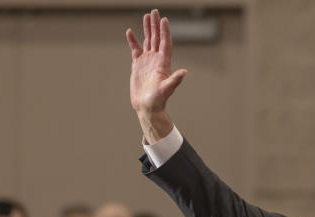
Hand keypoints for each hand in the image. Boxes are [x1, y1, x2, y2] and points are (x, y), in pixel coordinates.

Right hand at [126, 9, 186, 140]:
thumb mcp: (167, 90)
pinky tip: (130, 32)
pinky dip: (133, 41)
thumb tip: (184, 72)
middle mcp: (156, 60)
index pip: (165, 43)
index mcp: (164, 63)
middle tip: (155, 11)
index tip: (164, 19)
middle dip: (156, 25)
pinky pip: (135, 49)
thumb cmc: (158, 101)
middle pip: (156, 38)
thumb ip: (175, 80)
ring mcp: (147, 61)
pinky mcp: (138, 65)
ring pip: (148, 41)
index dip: (165, 31)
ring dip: (147, 29)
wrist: (147, 107)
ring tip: (147, 16)